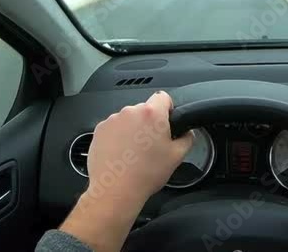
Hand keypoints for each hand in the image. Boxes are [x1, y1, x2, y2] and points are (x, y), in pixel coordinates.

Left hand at [83, 91, 193, 210]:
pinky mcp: (100, 130)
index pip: (163, 97)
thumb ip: (187, 139)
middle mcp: (130, 112)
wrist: (115, 190)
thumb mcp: (176, 157)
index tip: (167, 121)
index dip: (168, 109)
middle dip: (149, 123)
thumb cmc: (144, 174)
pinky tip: (121, 155)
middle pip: (145, 110)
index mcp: (152, 114)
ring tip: (135, 153)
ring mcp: (113, 120)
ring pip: (128, 119)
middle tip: (152, 145)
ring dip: (133, 130)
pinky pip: (114, 128)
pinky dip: (118, 137)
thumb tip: (187, 133)